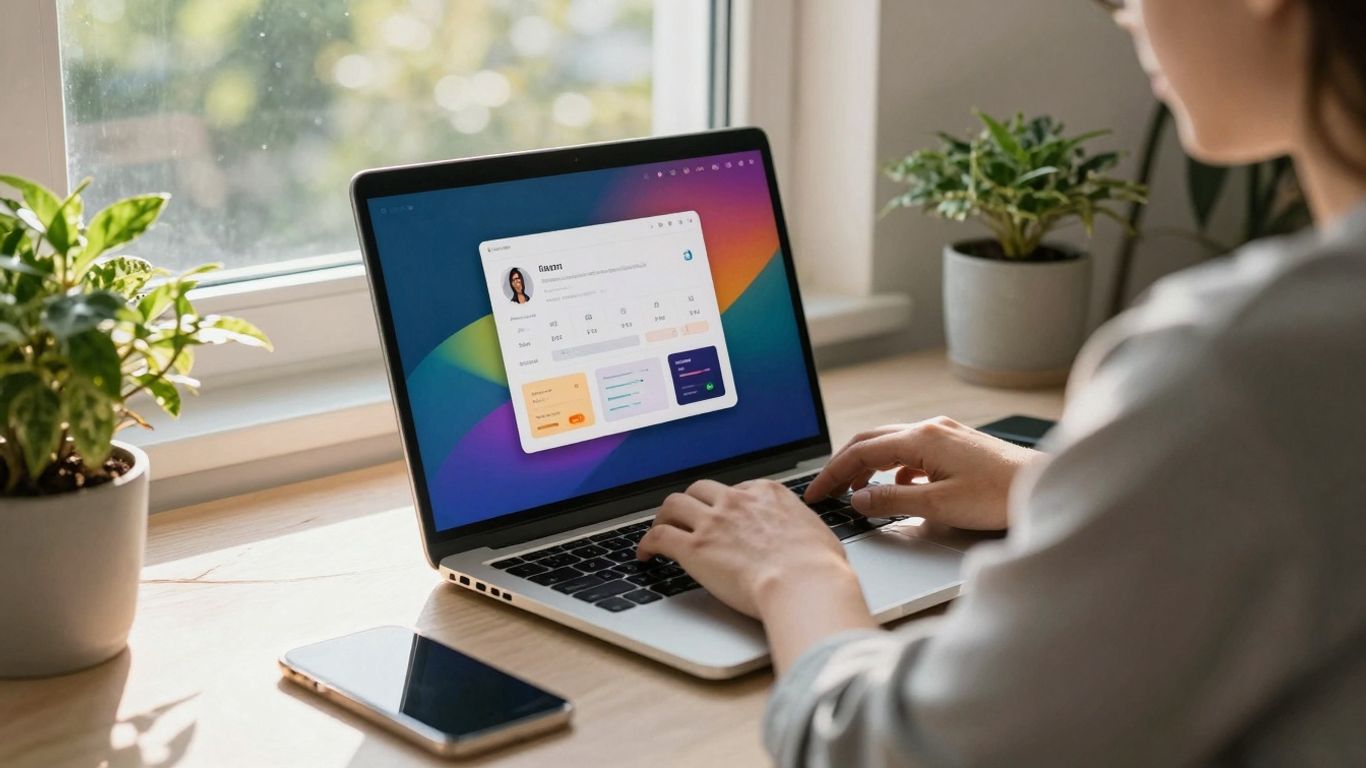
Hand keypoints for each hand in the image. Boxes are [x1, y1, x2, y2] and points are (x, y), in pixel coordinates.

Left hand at [636, 479, 862, 619]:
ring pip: (673, 505)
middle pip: (699, 490)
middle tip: (684, 517)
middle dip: (690, 502)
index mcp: (766, 493)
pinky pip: (659, 537)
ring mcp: (713, 522)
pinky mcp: (694, 548)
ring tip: (658, 530)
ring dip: (663, 517)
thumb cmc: (818, 566)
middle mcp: (736, 501)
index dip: (725, 504)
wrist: (804, 583)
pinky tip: (644, 554)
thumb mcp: (816, 531)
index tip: (722, 516)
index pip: (735, 489)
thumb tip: (803, 535)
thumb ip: (800, 526)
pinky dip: (646, 543)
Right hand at [803, 416, 1039, 530]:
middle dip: (844, 466)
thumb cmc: (1000, 495)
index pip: (861, 452)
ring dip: (868, 466)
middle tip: (826, 490)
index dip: (832, 474)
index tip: (816, 493)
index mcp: (921, 438)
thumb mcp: (939, 505)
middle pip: (870, 441)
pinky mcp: (956, 444)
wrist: (1045, 485)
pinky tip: (897, 488)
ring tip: (856, 492)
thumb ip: (892, 501)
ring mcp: (944, 434)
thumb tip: (858, 499)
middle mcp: (930, 429)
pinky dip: (893, 468)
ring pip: (891, 445)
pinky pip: (912, 452)